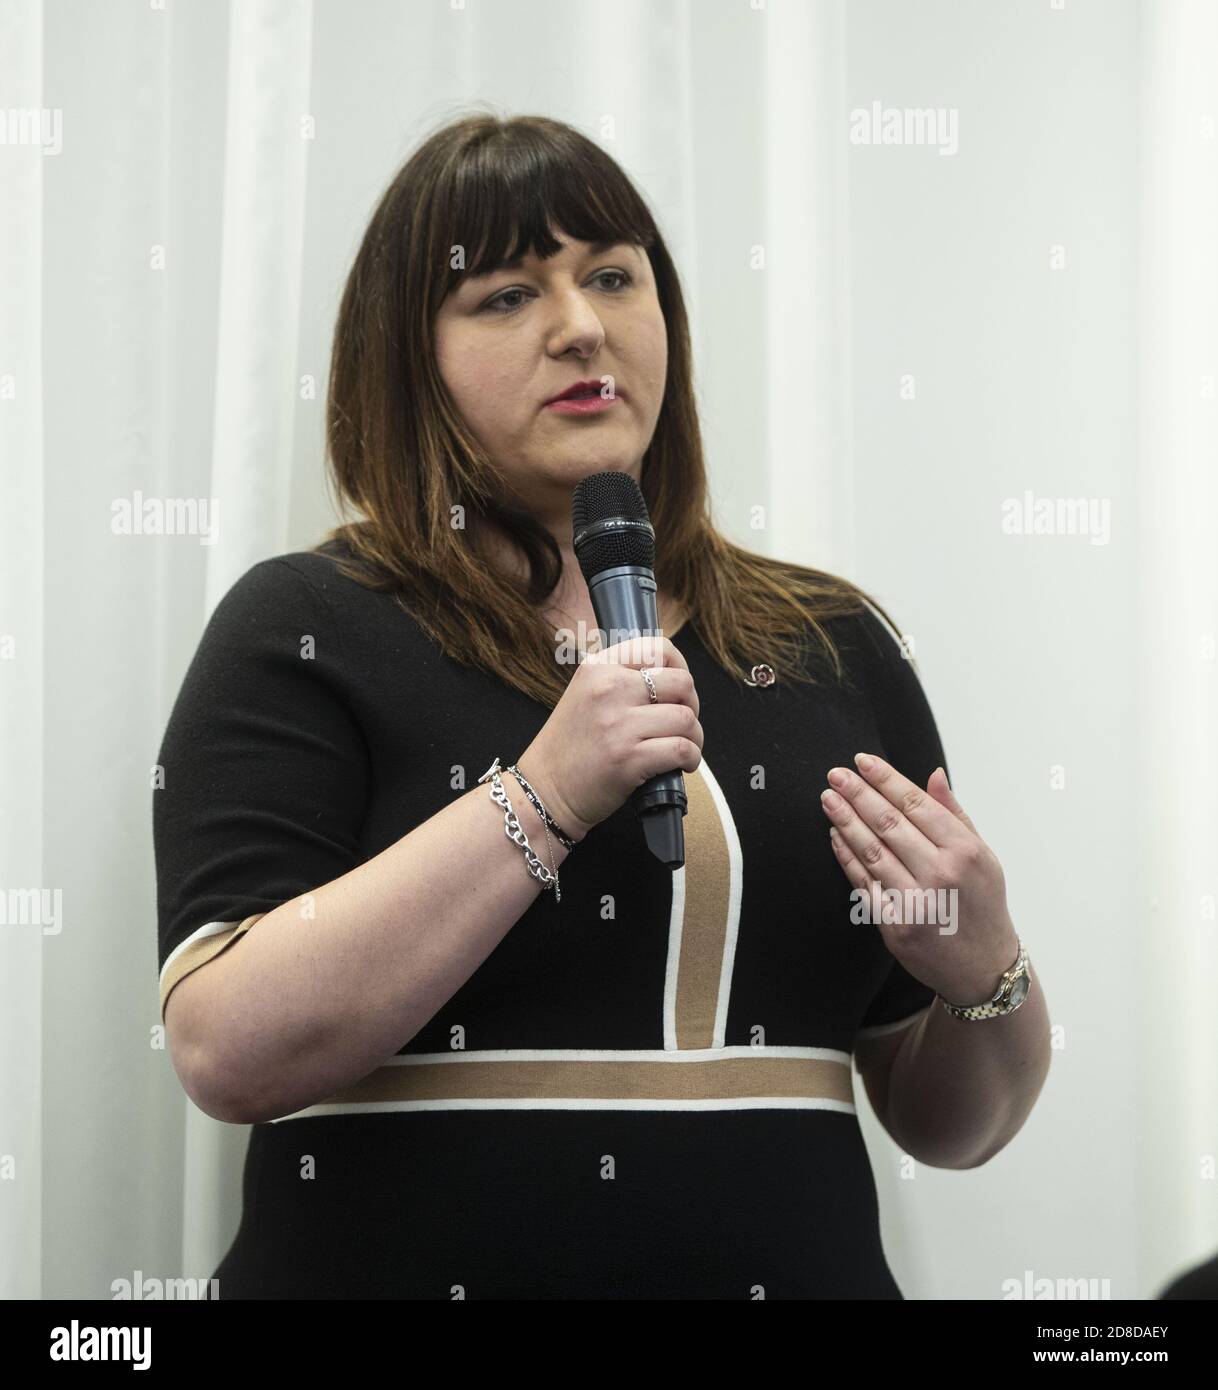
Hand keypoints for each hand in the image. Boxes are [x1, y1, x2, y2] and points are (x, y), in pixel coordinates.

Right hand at [520, 633, 702, 841]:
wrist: (543, 790)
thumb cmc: (568, 748)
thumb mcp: (584, 696)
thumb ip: (621, 680)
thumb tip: (672, 677)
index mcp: (597, 668)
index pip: (658, 648)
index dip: (681, 667)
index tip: (679, 690)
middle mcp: (608, 689)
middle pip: (681, 683)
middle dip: (692, 705)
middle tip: (681, 724)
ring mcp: (618, 724)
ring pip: (685, 718)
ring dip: (694, 737)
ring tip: (683, 748)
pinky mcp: (629, 758)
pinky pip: (682, 749)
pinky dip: (691, 758)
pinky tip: (681, 765)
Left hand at [820, 754, 1018, 1004]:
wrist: (984, 968)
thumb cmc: (982, 904)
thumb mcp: (983, 856)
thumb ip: (955, 814)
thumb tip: (933, 774)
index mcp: (965, 851)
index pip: (917, 804)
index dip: (885, 779)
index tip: (862, 762)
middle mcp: (941, 874)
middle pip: (889, 823)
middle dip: (858, 794)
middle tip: (834, 774)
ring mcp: (917, 902)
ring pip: (871, 851)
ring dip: (845, 821)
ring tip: (828, 799)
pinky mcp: (896, 926)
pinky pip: (864, 883)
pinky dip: (846, 857)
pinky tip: (834, 836)